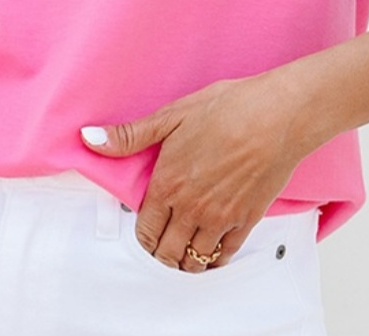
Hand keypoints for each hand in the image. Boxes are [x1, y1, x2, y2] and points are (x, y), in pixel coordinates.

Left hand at [80, 71, 305, 272]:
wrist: (277, 115)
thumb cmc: (228, 109)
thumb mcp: (172, 115)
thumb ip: (130, 135)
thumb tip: (91, 139)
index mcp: (168, 183)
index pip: (145, 230)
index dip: (142, 233)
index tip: (146, 227)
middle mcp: (192, 208)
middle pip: (167, 252)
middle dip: (161, 251)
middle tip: (163, 242)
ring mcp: (221, 218)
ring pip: (194, 260)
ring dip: (186, 259)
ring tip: (185, 247)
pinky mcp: (247, 220)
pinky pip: (225, 255)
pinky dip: (214, 258)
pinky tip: (212, 248)